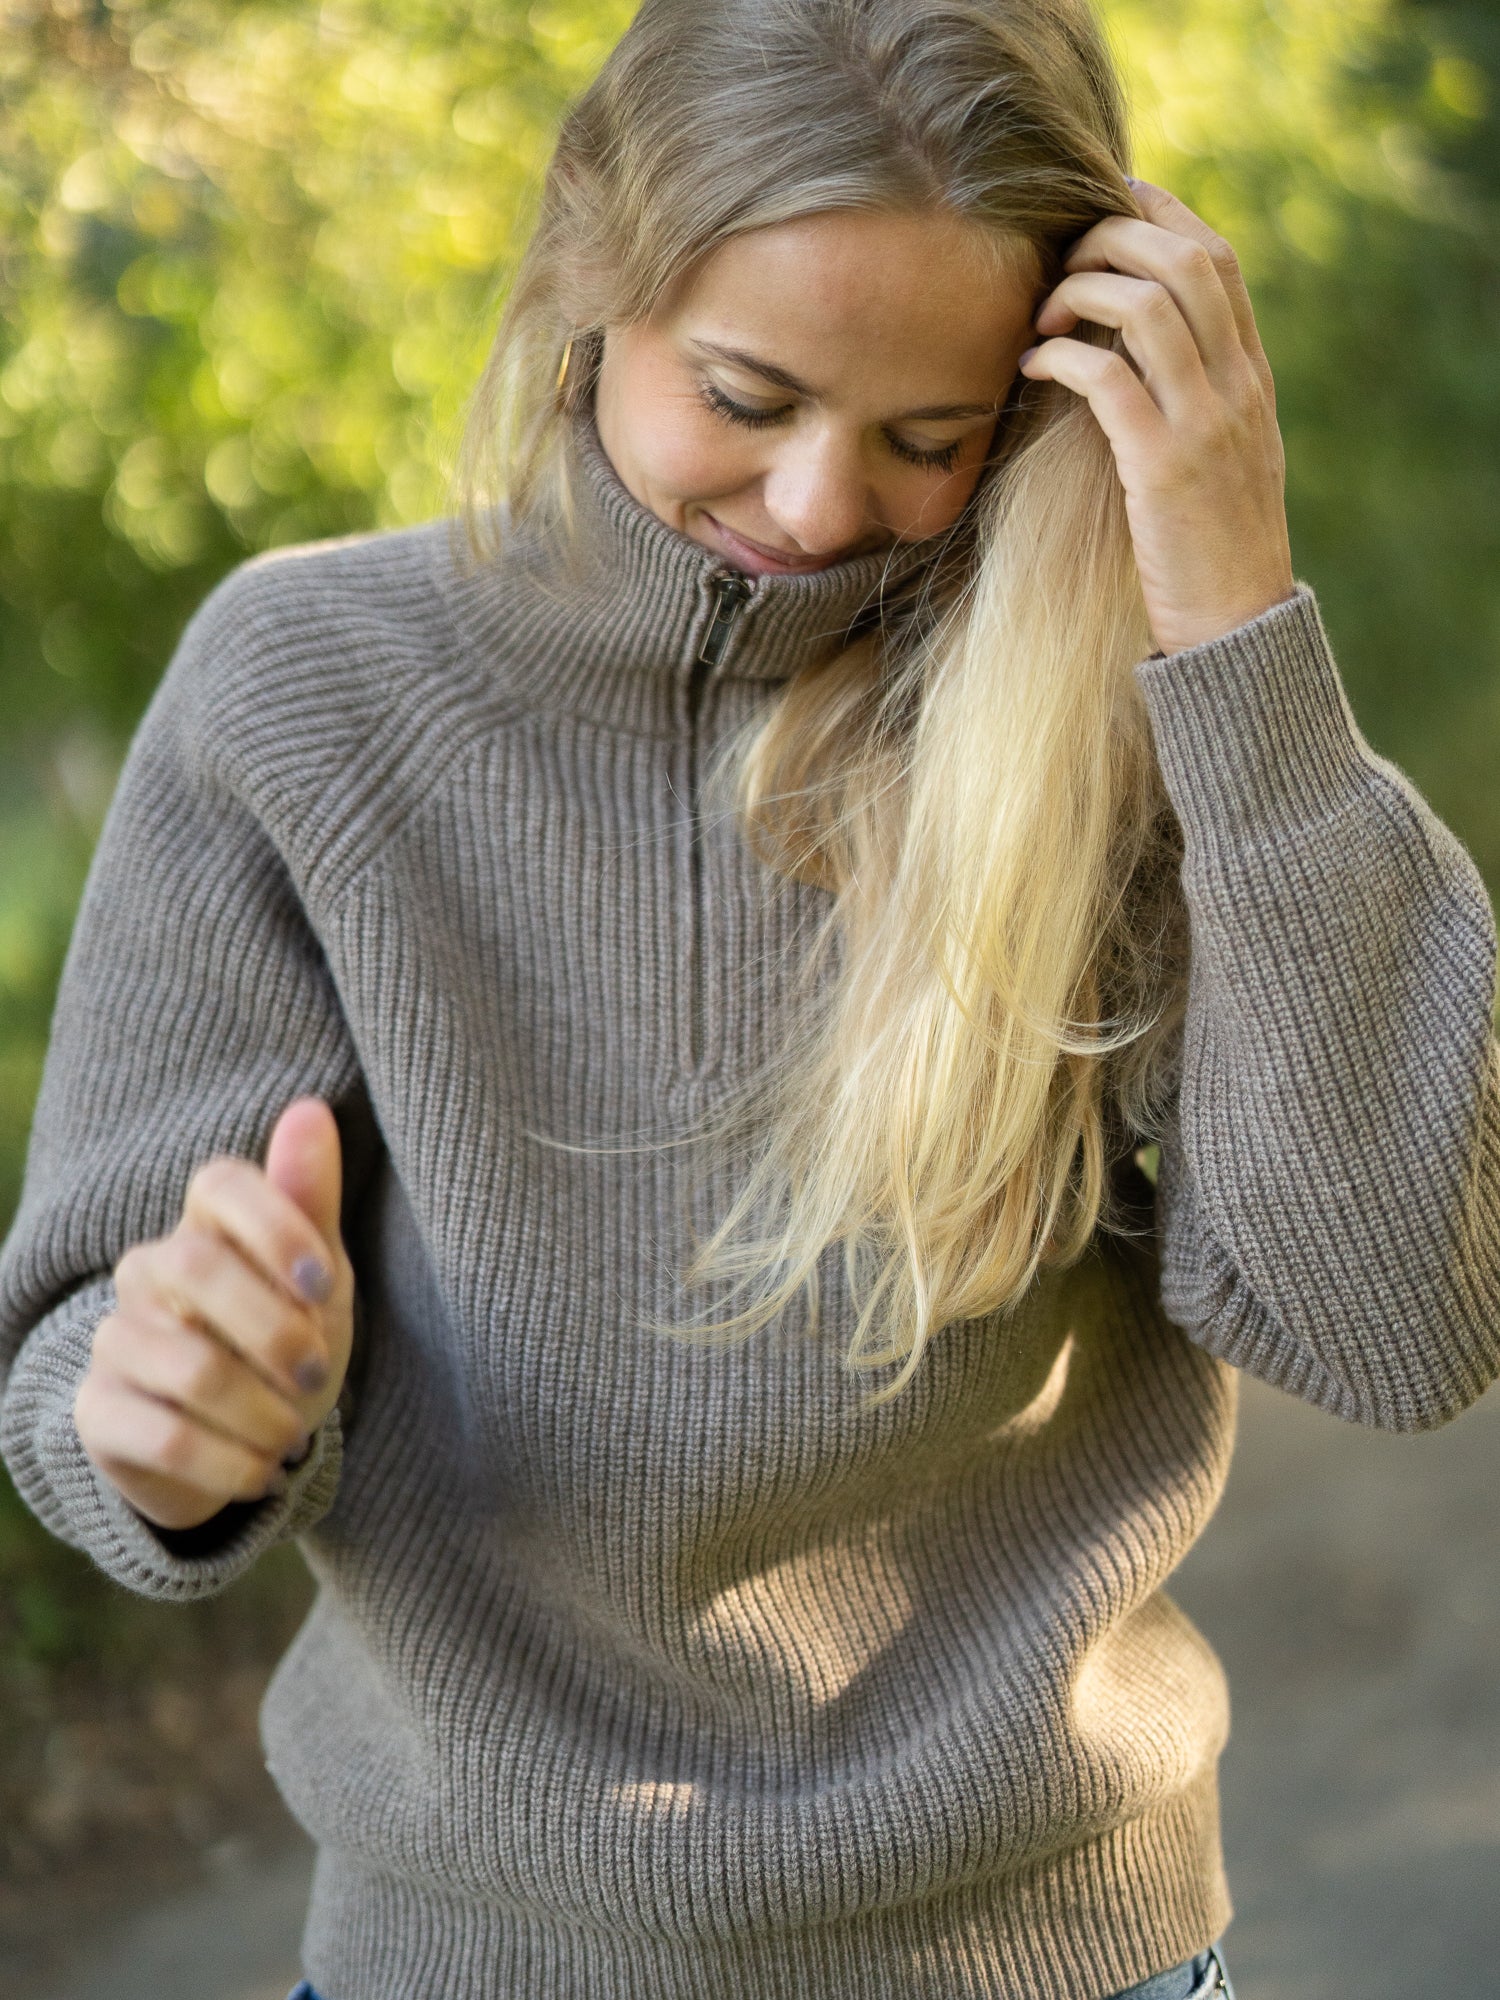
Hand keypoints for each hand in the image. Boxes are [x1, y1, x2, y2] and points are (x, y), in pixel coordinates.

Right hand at [74, 1097, 353, 1531]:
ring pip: (190, 1366)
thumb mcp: (316, 1279)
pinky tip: (265, 1471)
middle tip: (317, 1375)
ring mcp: (115, 1338)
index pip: (220, 1182)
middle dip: (275, 1329)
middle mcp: (150, 1269)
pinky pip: (165, 1435)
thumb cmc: (285, 1341)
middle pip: (197, 1267)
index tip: (324, 1282)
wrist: (240, 1443)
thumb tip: (311, 1109)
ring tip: (293, 1435)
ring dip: (264, 1411)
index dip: (275, 1225)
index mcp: (206, 1224)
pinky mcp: (97, 1411)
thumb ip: (310, 1200)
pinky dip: (232, 1462)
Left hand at [1019, 178, 1296, 655]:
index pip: (1217, 256)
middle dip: (1112, 237)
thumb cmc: (1207, 545)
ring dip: (1083, 290)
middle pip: (1184, 259)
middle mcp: (1239, 386)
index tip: (1101, 207)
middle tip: (1057, 265)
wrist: (1237, 626)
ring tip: (1039, 317)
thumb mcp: (1216, 454)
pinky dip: (1063, 357)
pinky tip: (1031, 367)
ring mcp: (1206, 424)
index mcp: (1252, 375)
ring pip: (1151, 304)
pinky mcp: (1163, 468)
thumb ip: (1191, 393)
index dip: (1157, 212)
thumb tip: (1127, 341)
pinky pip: (1110, 380)